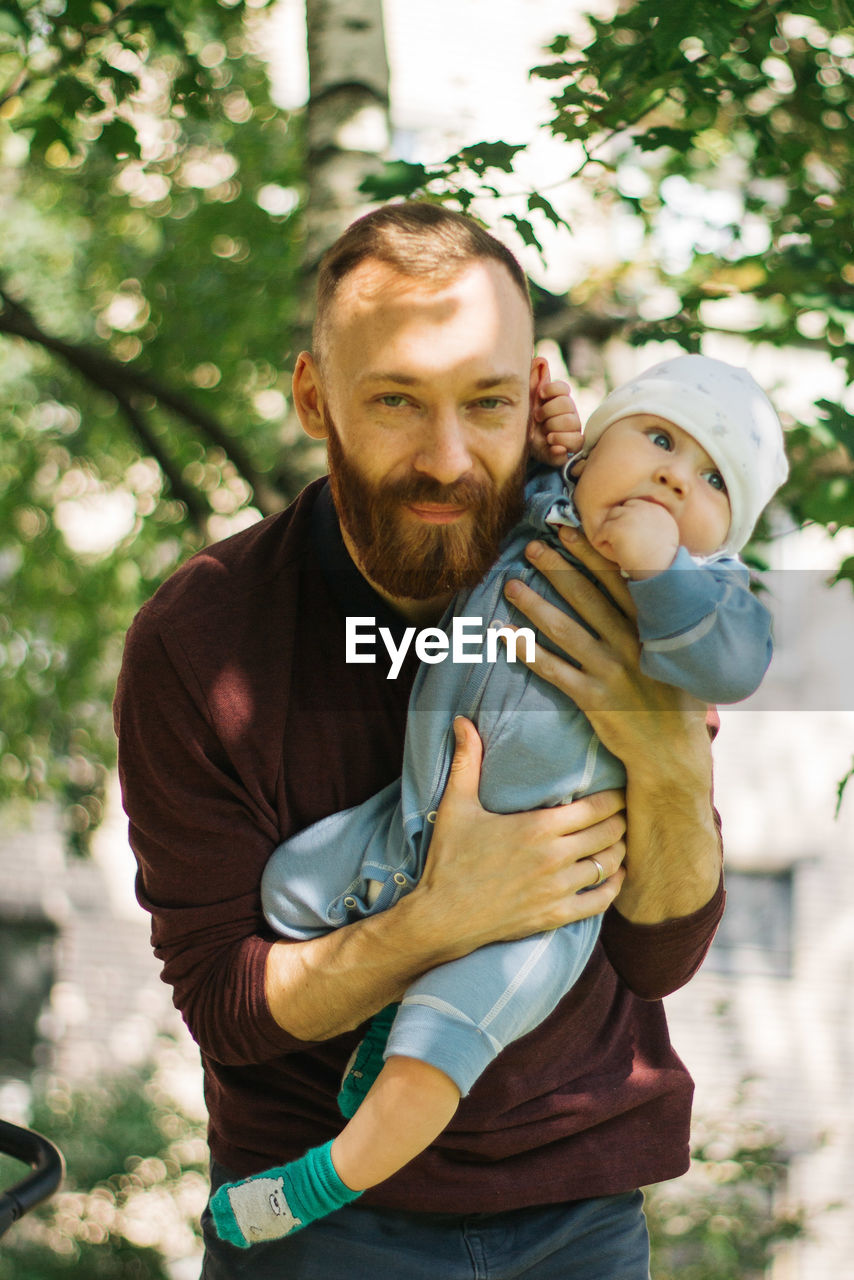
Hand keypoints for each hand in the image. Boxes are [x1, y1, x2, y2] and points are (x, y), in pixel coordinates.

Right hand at [413, 717, 626, 950]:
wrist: (441, 916)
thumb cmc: (448, 859)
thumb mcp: (456, 805)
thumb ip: (467, 761)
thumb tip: (462, 720)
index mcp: (537, 826)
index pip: (597, 807)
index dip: (615, 798)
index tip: (619, 792)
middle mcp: (554, 857)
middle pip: (609, 833)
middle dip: (620, 821)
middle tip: (622, 814)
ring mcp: (557, 889)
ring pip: (608, 865)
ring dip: (618, 851)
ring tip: (618, 841)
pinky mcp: (555, 916)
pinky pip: (600, 902)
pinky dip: (613, 887)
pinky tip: (614, 876)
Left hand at [502, 527, 719, 922]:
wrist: (673, 756)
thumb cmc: (676, 702)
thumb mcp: (683, 655)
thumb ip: (663, 620)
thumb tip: (657, 580)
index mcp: (655, 627)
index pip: (619, 578)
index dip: (590, 551)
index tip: (566, 527)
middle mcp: (633, 643)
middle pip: (588, 596)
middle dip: (557, 567)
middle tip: (531, 546)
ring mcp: (612, 671)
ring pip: (565, 629)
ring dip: (535, 604)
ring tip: (510, 584)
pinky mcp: (593, 698)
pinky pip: (553, 669)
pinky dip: (527, 650)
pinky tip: (503, 635)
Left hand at [530, 367, 582, 463]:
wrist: (525, 447)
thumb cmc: (527, 421)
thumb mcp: (526, 400)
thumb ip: (533, 380)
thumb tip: (540, 359)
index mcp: (559, 399)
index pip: (563, 387)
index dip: (551, 389)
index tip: (539, 395)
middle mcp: (570, 412)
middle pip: (566, 403)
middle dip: (547, 411)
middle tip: (538, 418)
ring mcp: (573, 429)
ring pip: (571, 422)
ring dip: (552, 427)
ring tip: (544, 433)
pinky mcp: (573, 446)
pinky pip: (575, 441)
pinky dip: (560, 441)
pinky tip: (550, 442)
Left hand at [593, 499, 679, 578]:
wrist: (658, 572)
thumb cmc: (660, 561)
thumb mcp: (664, 536)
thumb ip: (653, 525)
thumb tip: (637, 524)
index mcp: (657, 510)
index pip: (635, 504)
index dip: (628, 517)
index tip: (626, 531)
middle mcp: (645, 509)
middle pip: (622, 508)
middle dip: (617, 521)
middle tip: (615, 537)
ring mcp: (630, 516)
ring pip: (611, 516)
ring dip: (608, 529)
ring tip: (611, 544)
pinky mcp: (618, 527)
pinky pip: (602, 530)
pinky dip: (599, 539)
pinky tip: (602, 547)